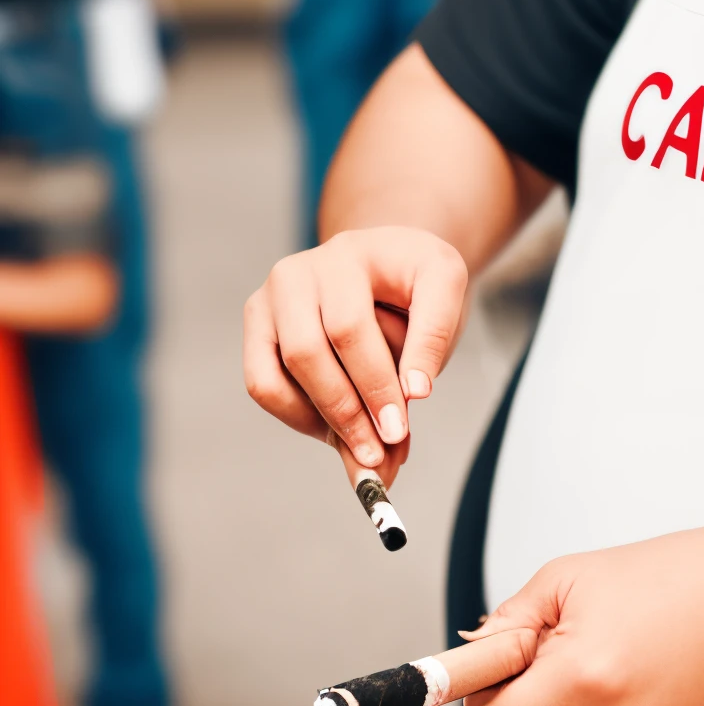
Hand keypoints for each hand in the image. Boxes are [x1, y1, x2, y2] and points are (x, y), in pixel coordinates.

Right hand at [243, 226, 468, 472]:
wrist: (385, 262)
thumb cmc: (413, 282)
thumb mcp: (444, 296)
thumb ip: (431, 345)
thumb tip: (410, 400)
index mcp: (351, 252)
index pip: (351, 327)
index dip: (375, 383)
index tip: (399, 428)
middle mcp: (301, 269)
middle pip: (309, 353)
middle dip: (348, 412)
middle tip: (381, 453)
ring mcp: (272, 294)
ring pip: (279, 373)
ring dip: (322, 421)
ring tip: (363, 448)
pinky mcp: (257, 321)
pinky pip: (262, 383)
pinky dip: (298, 416)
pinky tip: (335, 429)